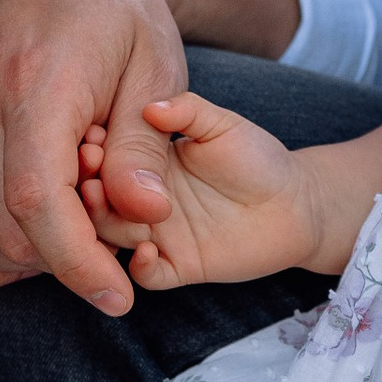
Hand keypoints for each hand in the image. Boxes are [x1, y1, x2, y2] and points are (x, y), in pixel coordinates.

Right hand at [0, 0, 296, 314]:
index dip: (78, 266)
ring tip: (65, 246)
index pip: (37, 205)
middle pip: (2, 230)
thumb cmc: (124, 20)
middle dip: (59, 264)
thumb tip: (145, 214)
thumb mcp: (157, 72)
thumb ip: (144, 148)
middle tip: (107, 252)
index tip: (119, 297)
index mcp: (32, 83)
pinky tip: (16, 242)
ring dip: (12, 264)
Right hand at [80, 94, 322, 289]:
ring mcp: (157, 234)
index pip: (99, 162)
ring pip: (111, 238)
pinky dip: (141, 267)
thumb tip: (151, 106)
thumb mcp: (221, 124)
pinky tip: (148, 249)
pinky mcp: (180, 265)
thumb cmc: (257, 157)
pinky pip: (149, 275)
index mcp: (141, 164)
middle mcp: (139, 201)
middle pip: (94, 201)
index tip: (90, 136)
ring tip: (104, 199)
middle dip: (86, 187)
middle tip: (90, 169)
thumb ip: (188, 112)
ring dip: (104, 223)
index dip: (89, 152)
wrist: (295, 201)